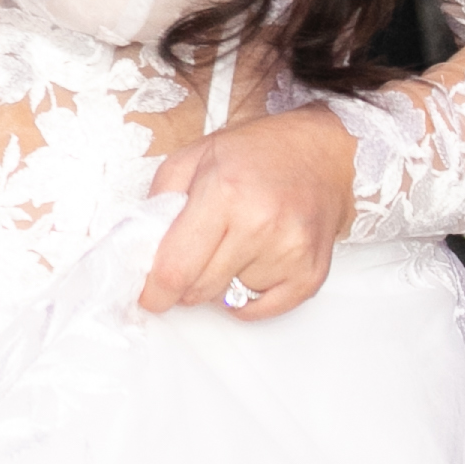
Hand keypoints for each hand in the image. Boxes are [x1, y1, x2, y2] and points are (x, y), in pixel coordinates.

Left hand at [140, 107, 356, 319]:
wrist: (323, 152)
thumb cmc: (258, 153)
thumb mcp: (193, 157)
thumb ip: (159, 201)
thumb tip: (141, 249)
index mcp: (224, 192)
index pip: (175, 268)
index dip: (154, 291)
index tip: (149, 294)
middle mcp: (260, 225)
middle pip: (199, 290)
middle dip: (185, 284)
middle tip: (192, 258)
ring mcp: (290, 253)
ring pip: (228, 300)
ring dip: (221, 282)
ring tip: (235, 244)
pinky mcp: (310, 274)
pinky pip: (261, 311)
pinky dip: (248, 297)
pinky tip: (253, 264)